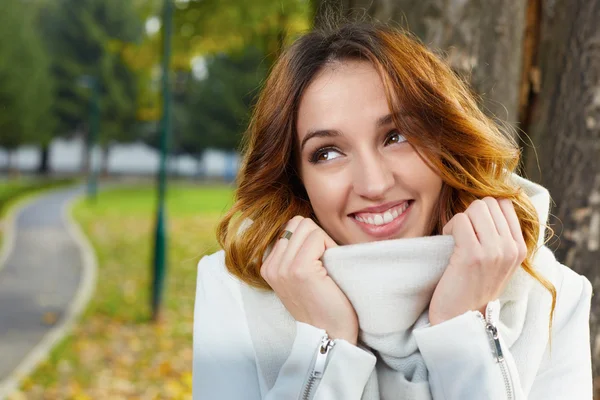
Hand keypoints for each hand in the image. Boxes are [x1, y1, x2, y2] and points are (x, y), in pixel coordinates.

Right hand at [260, 216, 358, 344]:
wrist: (330, 335)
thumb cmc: (322, 305)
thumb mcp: (298, 278)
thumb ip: (294, 253)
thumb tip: (306, 225)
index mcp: (268, 267)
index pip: (289, 227)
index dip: (310, 239)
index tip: (316, 264)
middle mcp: (271, 266)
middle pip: (298, 222)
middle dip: (316, 237)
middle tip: (324, 263)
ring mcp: (283, 268)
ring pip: (307, 226)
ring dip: (324, 242)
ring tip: (326, 267)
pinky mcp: (300, 269)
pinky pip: (317, 236)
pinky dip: (330, 247)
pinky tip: (330, 270)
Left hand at [429, 197, 526, 325]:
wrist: (461, 318)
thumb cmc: (472, 286)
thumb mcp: (496, 261)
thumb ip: (498, 236)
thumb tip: (487, 202)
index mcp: (520, 248)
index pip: (504, 204)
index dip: (483, 212)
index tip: (474, 231)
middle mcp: (512, 248)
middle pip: (488, 203)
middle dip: (470, 215)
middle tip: (462, 236)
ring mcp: (495, 251)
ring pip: (476, 208)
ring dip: (460, 221)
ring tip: (456, 241)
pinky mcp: (473, 255)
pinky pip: (461, 220)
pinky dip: (450, 228)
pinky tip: (449, 244)